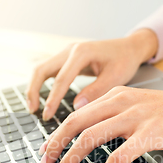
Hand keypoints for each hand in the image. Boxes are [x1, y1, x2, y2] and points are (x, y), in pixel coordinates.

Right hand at [26, 29, 158, 119]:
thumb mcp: (115, 77)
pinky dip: (41, 84)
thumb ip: (96, 91)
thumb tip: (77, 107)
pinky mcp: (66, 58)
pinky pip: (48, 71)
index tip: (47, 115)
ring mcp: (66, 53)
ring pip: (41, 69)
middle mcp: (70, 50)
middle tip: (33, 111)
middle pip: (42, 70)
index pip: (61, 79)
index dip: (52, 99)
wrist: (129, 47)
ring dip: (34, 87)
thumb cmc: (125, 60)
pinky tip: (41, 98)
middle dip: (33, 91)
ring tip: (33, 107)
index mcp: (82, 52)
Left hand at [39, 87, 162, 162]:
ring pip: (91, 137)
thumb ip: (116, 117)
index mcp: (116, 95)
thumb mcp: (140, 108)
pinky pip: (119, 155)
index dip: (57, 133)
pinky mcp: (151, 133)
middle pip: (76, 123)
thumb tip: (91, 136)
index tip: (47, 150)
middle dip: (55, 145)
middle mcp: (122, 102)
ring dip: (71, 159)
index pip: (77, 114)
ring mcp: (136, 116)